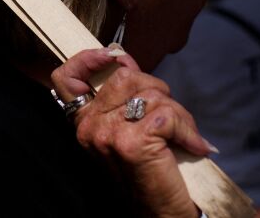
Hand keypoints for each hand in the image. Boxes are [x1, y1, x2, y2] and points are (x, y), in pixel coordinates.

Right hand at [51, 48, 212, 217]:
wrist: (160, 215)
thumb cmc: (148, 173)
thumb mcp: (126, 130)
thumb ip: (121, 99)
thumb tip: (126, 64)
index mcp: (84, 121)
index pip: (66, 77)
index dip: (87, 59)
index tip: (114, 57)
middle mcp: (89, 126)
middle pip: (125, 78)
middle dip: (158, 91)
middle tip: (173, 118)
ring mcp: (108, 133)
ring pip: (151, 94)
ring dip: (179, 113)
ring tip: (185, 135)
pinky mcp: (132, 142)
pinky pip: (168, 114)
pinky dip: (187, 128)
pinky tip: (194, 145)